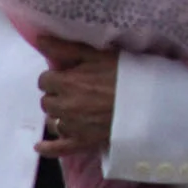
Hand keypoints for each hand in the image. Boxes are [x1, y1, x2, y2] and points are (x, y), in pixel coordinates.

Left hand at [35, 34, 118, 156]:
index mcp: (66, 83)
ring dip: (59, 115)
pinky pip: (58, 148)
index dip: (57, 77)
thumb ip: (67, 48)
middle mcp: (63, 106)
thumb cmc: (126, 74)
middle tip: (75, 91)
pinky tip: (39, 146)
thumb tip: (39, 40)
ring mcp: (71, 126)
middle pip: (47, 101)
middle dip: (57, 95)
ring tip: (73, 111)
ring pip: (52, 121)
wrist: (148, 103)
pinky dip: (47, 148)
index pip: (45, 80)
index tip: (69, 75)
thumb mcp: (98, 54)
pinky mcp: (82, 142)